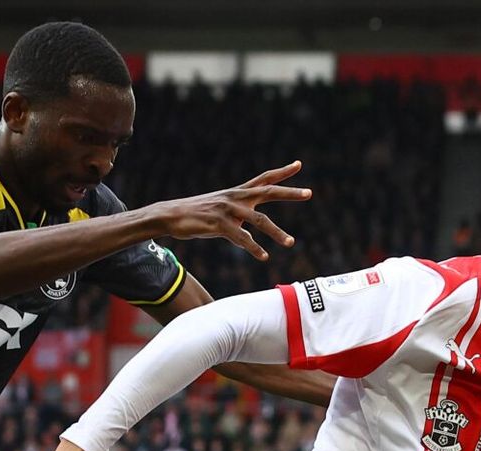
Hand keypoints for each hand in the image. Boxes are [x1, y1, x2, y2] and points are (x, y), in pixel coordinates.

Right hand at [149, 161, 311, 260]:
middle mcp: (236, 198)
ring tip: (290, 243)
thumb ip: (239, 216)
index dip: (282, 172)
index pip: (264, 179)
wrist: (170, 216)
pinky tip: (263, 256)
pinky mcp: (219, 224)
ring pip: (259, 220)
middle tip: (309, 193)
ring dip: (276, 232)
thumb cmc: (197, 215)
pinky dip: (254, 247)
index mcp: (237, 193)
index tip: (299, 164)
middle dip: (290, 193)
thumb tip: (250, 230)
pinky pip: (241, 237)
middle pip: (268, 192)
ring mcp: (228, 210)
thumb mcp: (221, 210)